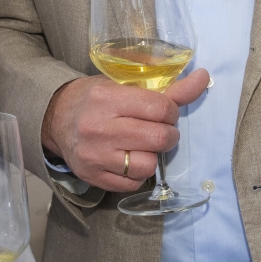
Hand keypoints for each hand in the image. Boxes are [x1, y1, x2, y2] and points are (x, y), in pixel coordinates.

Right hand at [41, 69, 209, 192]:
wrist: (55, 118)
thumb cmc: (94, 98)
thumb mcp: (124, 84)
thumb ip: (166, 88)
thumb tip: (204, 78)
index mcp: (107, 97)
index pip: (160, 108)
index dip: (171, 111)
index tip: (165, 112)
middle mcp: (99, 128)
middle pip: (159, 139)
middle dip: (168, 135)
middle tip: (159, 130)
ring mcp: (95, 155)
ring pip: (148, 165)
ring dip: (152, 156)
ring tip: (142, 146)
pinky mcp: (93, 176)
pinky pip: (134, 183)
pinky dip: (138, 173)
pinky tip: (128, 159)